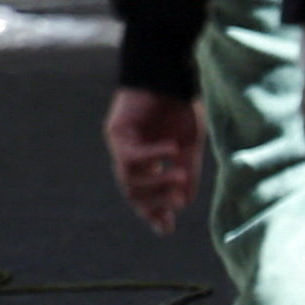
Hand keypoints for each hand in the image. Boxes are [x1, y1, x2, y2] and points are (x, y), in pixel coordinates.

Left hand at [104, 88, 203, 234]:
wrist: (168, 75)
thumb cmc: (179, 108)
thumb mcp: (188, 147)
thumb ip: (185, 174)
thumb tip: (184, 203)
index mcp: (147, 166)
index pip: (144, 198)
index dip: (154, 215)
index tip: (167, 228)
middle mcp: (130, 160)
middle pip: (133, 194)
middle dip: (156, 203)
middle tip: (179, 201)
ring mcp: (121, 146)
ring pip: (128, 180)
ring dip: (156, 183)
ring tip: (181, 176)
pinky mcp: (116, 131)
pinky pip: (131, 155)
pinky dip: (153, 156)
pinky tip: (172, 151)